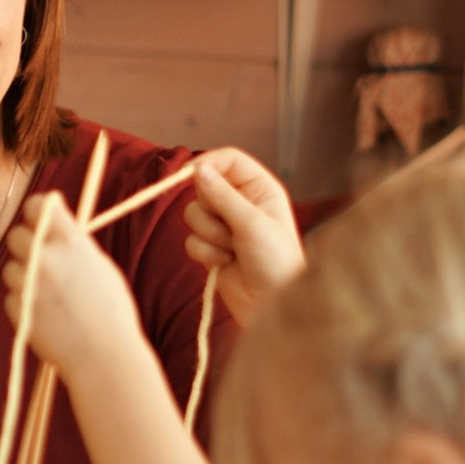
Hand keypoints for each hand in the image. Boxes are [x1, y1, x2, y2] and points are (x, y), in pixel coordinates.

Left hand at [2, 195, 144, 383]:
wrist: (104, 356)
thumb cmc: (110, 311)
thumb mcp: (99, 266)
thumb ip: (72, 242)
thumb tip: (52, 218)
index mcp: (71, 243)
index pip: (36, 205)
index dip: (36, 212)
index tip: (39, 220)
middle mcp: (47, 258)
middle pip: (16, 235)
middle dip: (27, 246)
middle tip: (43, 262)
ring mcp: (29, 283)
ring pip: (11, 268)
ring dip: (24, 276)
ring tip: (51, 296)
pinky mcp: (17, 308)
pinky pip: (12, 296)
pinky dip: (24, 302)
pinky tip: (48, 315)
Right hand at [184, 149, 303, 326]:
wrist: (271, 303)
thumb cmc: (274, 260)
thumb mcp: (251, 223)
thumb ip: (222, 195)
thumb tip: (198, 169)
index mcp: (260, 188)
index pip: (228, 160)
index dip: (208, 163)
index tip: (190, 174)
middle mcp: (241, 203)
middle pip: (204, 187)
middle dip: (211, 210)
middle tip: (231, 227)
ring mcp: (224, 226)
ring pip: (193, 215)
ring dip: (210, 235)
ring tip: (232, 249)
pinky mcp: (211, 247)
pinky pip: (191, 240)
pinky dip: (205, 252)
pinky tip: (225, 263)